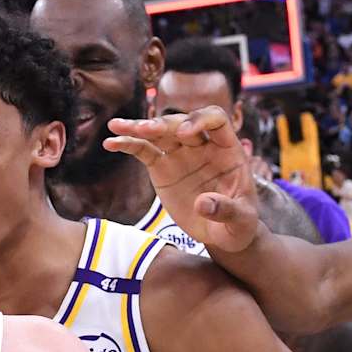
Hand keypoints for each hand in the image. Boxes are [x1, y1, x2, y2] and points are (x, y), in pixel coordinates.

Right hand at [105, 109, 263, 254]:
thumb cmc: (238, 224)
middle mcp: (203, 146)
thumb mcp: (241, 222)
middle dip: (163, 125)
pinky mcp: (162, 169)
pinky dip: (128, 145)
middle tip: (146, 130)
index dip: (200, 120)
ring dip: (138, 128)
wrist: (222, 233)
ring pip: (159, 134)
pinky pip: (144, 151)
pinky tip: (110, 143)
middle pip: (181, 123)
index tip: (184, 134)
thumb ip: (227, 211)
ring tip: (116, 126)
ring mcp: (181, 155)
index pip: (215, 119)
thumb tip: (203, 204)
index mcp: (227, 149)